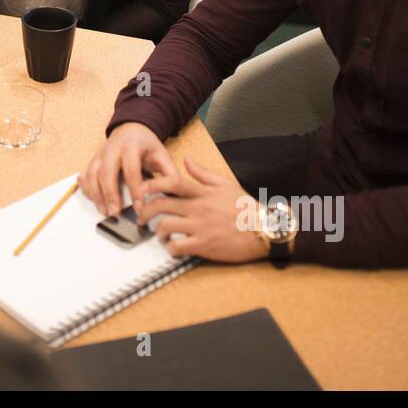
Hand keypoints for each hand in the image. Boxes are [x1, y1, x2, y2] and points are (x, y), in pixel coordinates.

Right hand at [79, 122, 178, 216]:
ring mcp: (100, 154)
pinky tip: (95, 200)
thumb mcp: (163, 154)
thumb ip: (170, 173)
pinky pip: (85, 175)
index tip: (139, 207)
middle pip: (106, 172)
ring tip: (105, 211)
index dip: (135, 190)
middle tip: (115, 213)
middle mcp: (112, 149)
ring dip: (96, 194)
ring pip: (92, 174)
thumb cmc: (146, 145)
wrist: (131, 129)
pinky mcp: (93, 160)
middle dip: (109, 194)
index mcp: (131, 146)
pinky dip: (87, 189)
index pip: (131, 170)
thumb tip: (173, 193)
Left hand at [135, 157, 266, 262]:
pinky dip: (170, 248)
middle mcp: (199, 207)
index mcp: (203, 192)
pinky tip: (173, 247)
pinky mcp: (205, 245)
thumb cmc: (245, 207)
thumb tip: (186, 160)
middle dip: (144, 211)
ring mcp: (201, 226)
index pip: (171, 182)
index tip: (142, 189)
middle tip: (141, 217)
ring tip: (158, 234)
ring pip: (165, 226)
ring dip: (156, 231)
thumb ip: (202, 173)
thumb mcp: (225, 184)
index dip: (152, 184)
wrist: (265, 229)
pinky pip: (178, 246)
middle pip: (161, 204)